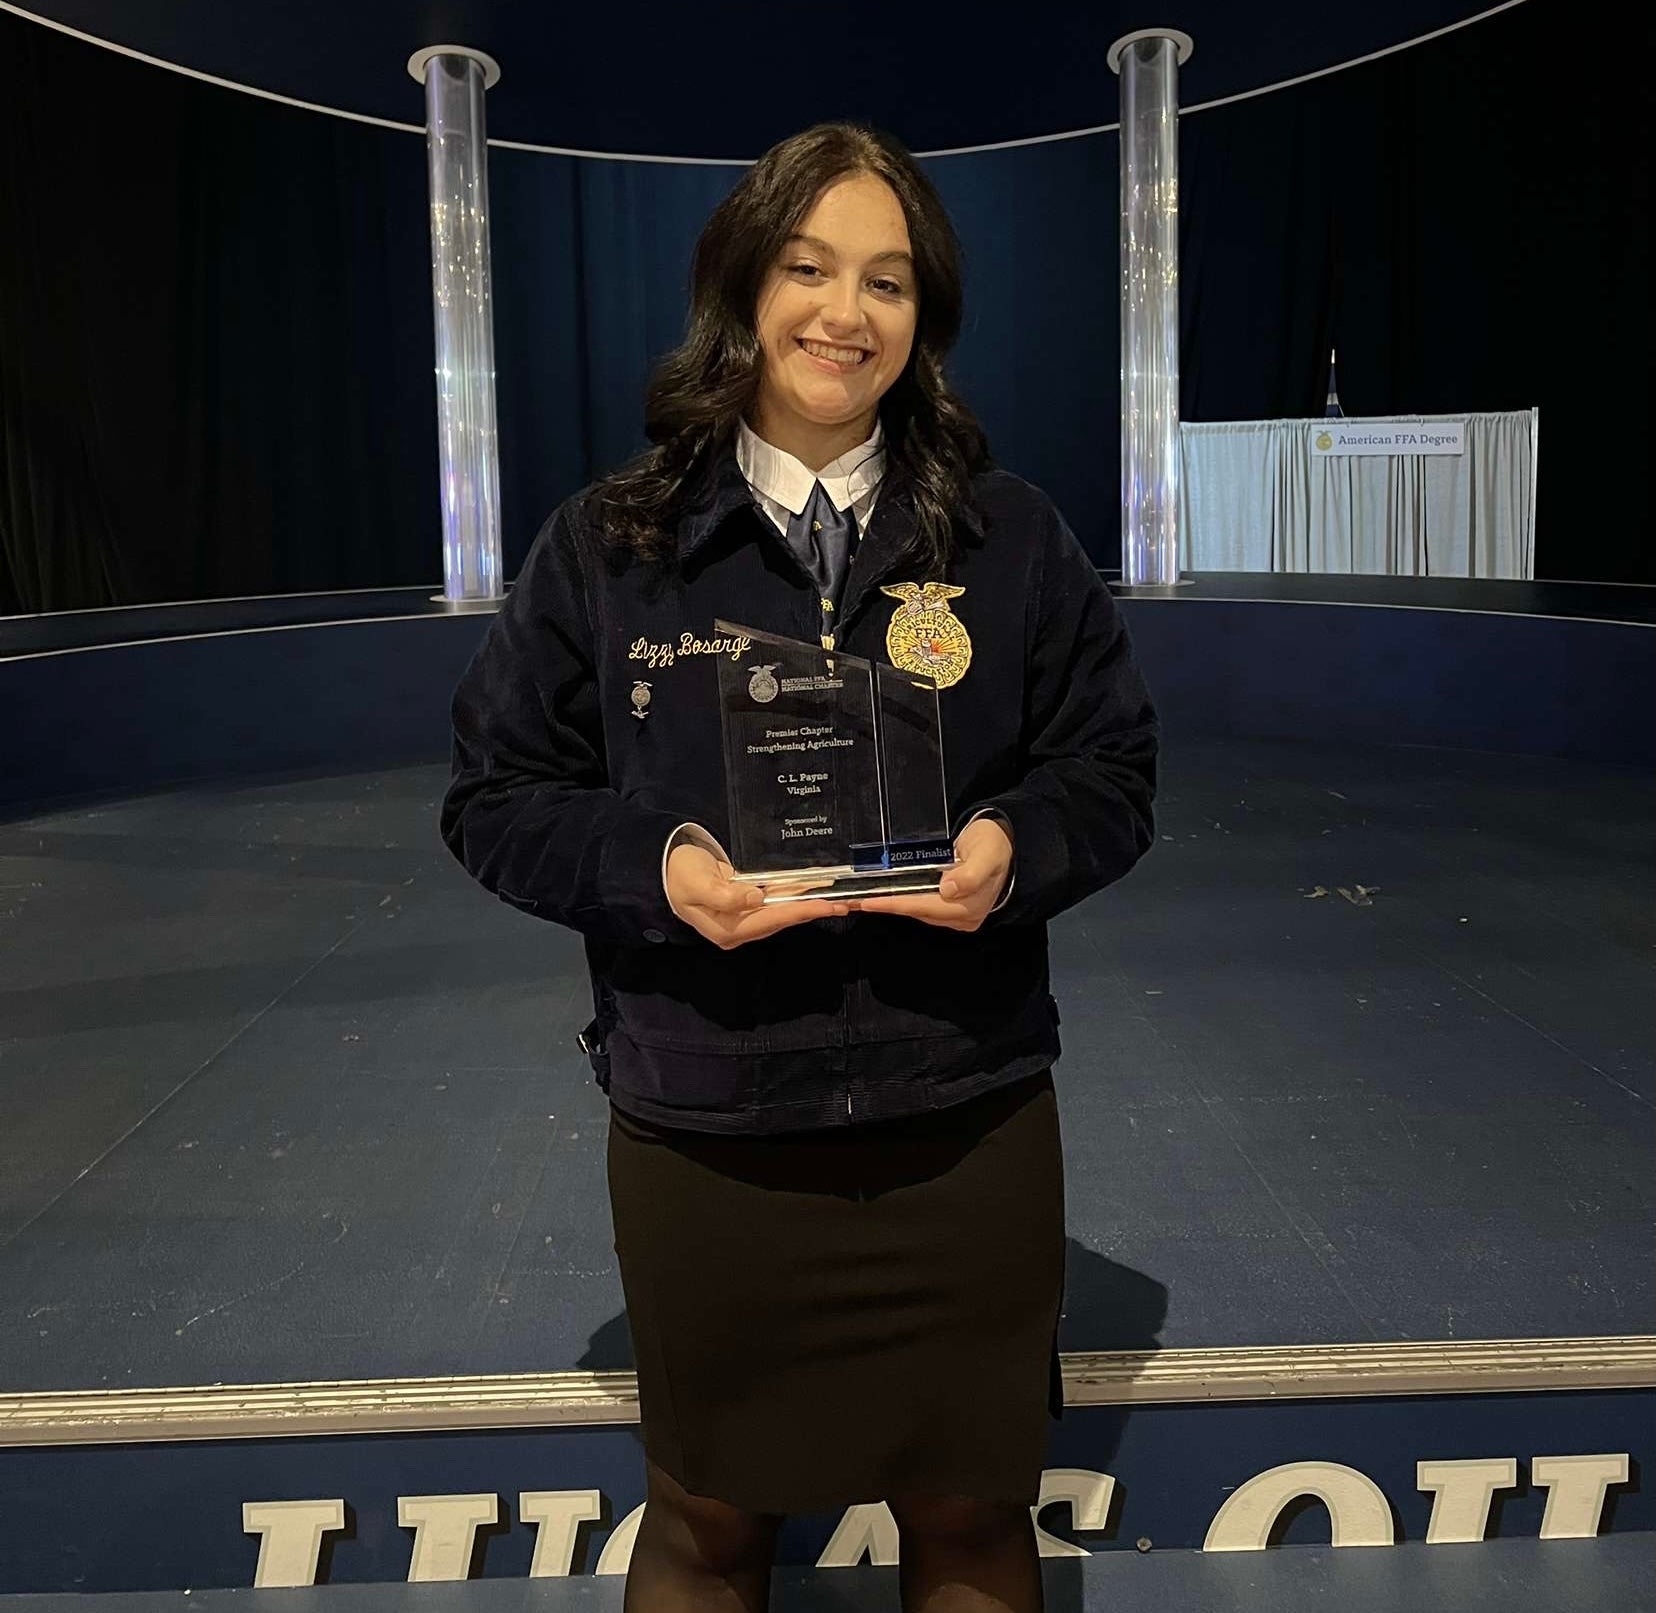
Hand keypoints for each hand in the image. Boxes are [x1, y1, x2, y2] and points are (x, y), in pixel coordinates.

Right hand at [666, 842, 847, 949]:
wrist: (666, 868)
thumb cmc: (679, 874)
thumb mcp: (697, 882)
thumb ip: (725, 895)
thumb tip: (756, 899)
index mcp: (727, 929)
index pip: (770, 920)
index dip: (799, 911)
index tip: (825, 905)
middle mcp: (739, 929)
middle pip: (782, 919)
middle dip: (813, 911)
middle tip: (845, 904)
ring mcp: (744, 919)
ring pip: (783, 911)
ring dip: (810, 904)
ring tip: (839, 898)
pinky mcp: (747, 906)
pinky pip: (777, 901)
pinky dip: (796, 894)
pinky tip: (815, 888)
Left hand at [848, 816, 1012, 931]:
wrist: (1009, 845)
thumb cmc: (995, 845)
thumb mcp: (986, 853)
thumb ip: (970, 873)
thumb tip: (948, 889)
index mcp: (969, 907)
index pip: (923, 906)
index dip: (894, 904)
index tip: (869, 901)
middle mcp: (961, 917)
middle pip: (916, 911)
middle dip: (885, 905)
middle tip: (853, 901)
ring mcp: (955, 915)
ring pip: (916, 910)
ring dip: (891, 903)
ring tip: (862, 898)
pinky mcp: (950, 907)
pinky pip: (921, 905)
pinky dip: (902, 899)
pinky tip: (885, 894)